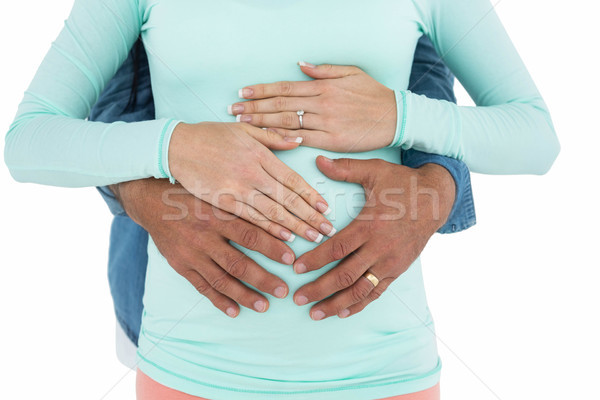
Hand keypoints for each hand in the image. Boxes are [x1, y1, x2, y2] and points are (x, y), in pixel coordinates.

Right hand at [110, 178, 295, 316]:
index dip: (272, 247)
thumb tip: (277, 213)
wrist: (151, 201)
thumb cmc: (193, 193)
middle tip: (283, 290)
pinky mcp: (181, 266)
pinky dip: (218, 300)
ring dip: (244, 295)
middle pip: (238, 263)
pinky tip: (234, 311)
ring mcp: (191, 254)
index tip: (291, 258)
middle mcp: (204, 237)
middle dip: (263, 279)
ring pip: (221, 280)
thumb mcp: (217, 192)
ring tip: (264, 306)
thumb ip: (243, 203)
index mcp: (217, 215)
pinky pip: (202, 287)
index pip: (249, 235)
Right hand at [168, 121, 333, 242]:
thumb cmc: (210, 136)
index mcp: (259, 154)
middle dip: (310, 216)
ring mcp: (237, 189)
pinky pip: (250, 219)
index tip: (326, 208)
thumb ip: (273, 137)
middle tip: (327, 230)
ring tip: (313, 238)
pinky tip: (284, 239)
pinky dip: (269, 230)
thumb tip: (298, 141)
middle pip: (287, 198)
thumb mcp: (244, 130)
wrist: (176, 147)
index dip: (311, 195)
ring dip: (295, 227)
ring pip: (272, 212)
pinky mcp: (222, 202)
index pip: (292, 178)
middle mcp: (252, 172)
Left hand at [229, 62, 396, 151]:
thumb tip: (300, 64)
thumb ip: (324, 69)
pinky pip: (303, 138)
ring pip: (287, 121)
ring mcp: (326, 122)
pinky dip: (284, 138)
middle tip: (233, 111)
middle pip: (280, 105)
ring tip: (242, 124)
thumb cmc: (373, 94)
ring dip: (262, 122)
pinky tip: (267, 138)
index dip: (261, 90)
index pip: (284, 88)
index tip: (243, 93)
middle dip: (254, 108)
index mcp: (323, 86)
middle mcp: (321, 103)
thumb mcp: (351, 73)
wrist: (395, 116)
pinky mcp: (332, 140)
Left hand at [290, 157, 455, 319]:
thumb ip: (345, 168)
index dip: (314, 260)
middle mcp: (379, 248)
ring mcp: (390, 263)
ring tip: (315, 313)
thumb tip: (318, 160)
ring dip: (336, 303)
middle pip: (344, 275)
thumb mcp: (375, 171)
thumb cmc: (402, 184)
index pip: (336, 248)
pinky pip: (376, 292)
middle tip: (297, 298)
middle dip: (318, 289)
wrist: (436, 200)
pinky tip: (342, 312)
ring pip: (360, 290)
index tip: (295, 268)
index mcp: (369, 225)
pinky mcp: (397, 270)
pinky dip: (359, 304)